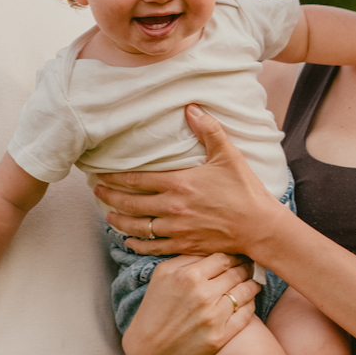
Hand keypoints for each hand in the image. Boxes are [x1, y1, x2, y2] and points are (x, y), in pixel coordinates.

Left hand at [93, 105, 282, 259]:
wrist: (259, 226)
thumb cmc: (245, 190)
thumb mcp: (228, 155)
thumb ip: (208, 130)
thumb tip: (191, 107)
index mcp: (179, 183)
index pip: (137, 180)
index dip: (115, 178)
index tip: (100, 175)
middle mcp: (172, 207)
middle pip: (130, 204)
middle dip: (109, 198)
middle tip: (97, 194)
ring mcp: (177, 229)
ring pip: (137, 227)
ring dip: (119, 221)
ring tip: (108, 217)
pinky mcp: (184, 245)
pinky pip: (153, 247)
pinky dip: (137, 244)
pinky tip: (129, 241)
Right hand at [121, 251, 259, 354]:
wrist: (149, 346)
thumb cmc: (156, 306)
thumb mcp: (163, 273)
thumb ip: (187, 257)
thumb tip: (212, 246)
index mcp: (189, 276)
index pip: (224, 258)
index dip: (234, 255)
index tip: (239, 255)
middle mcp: (203, 295)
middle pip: (237, 273)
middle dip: (246, 267)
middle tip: (250, 265)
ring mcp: (213, 317)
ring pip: (245, 292)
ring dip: (252, 284)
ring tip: (254, 281)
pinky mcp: (220, 337)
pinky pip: (246, 315)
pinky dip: (250, 304)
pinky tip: (248, 300)